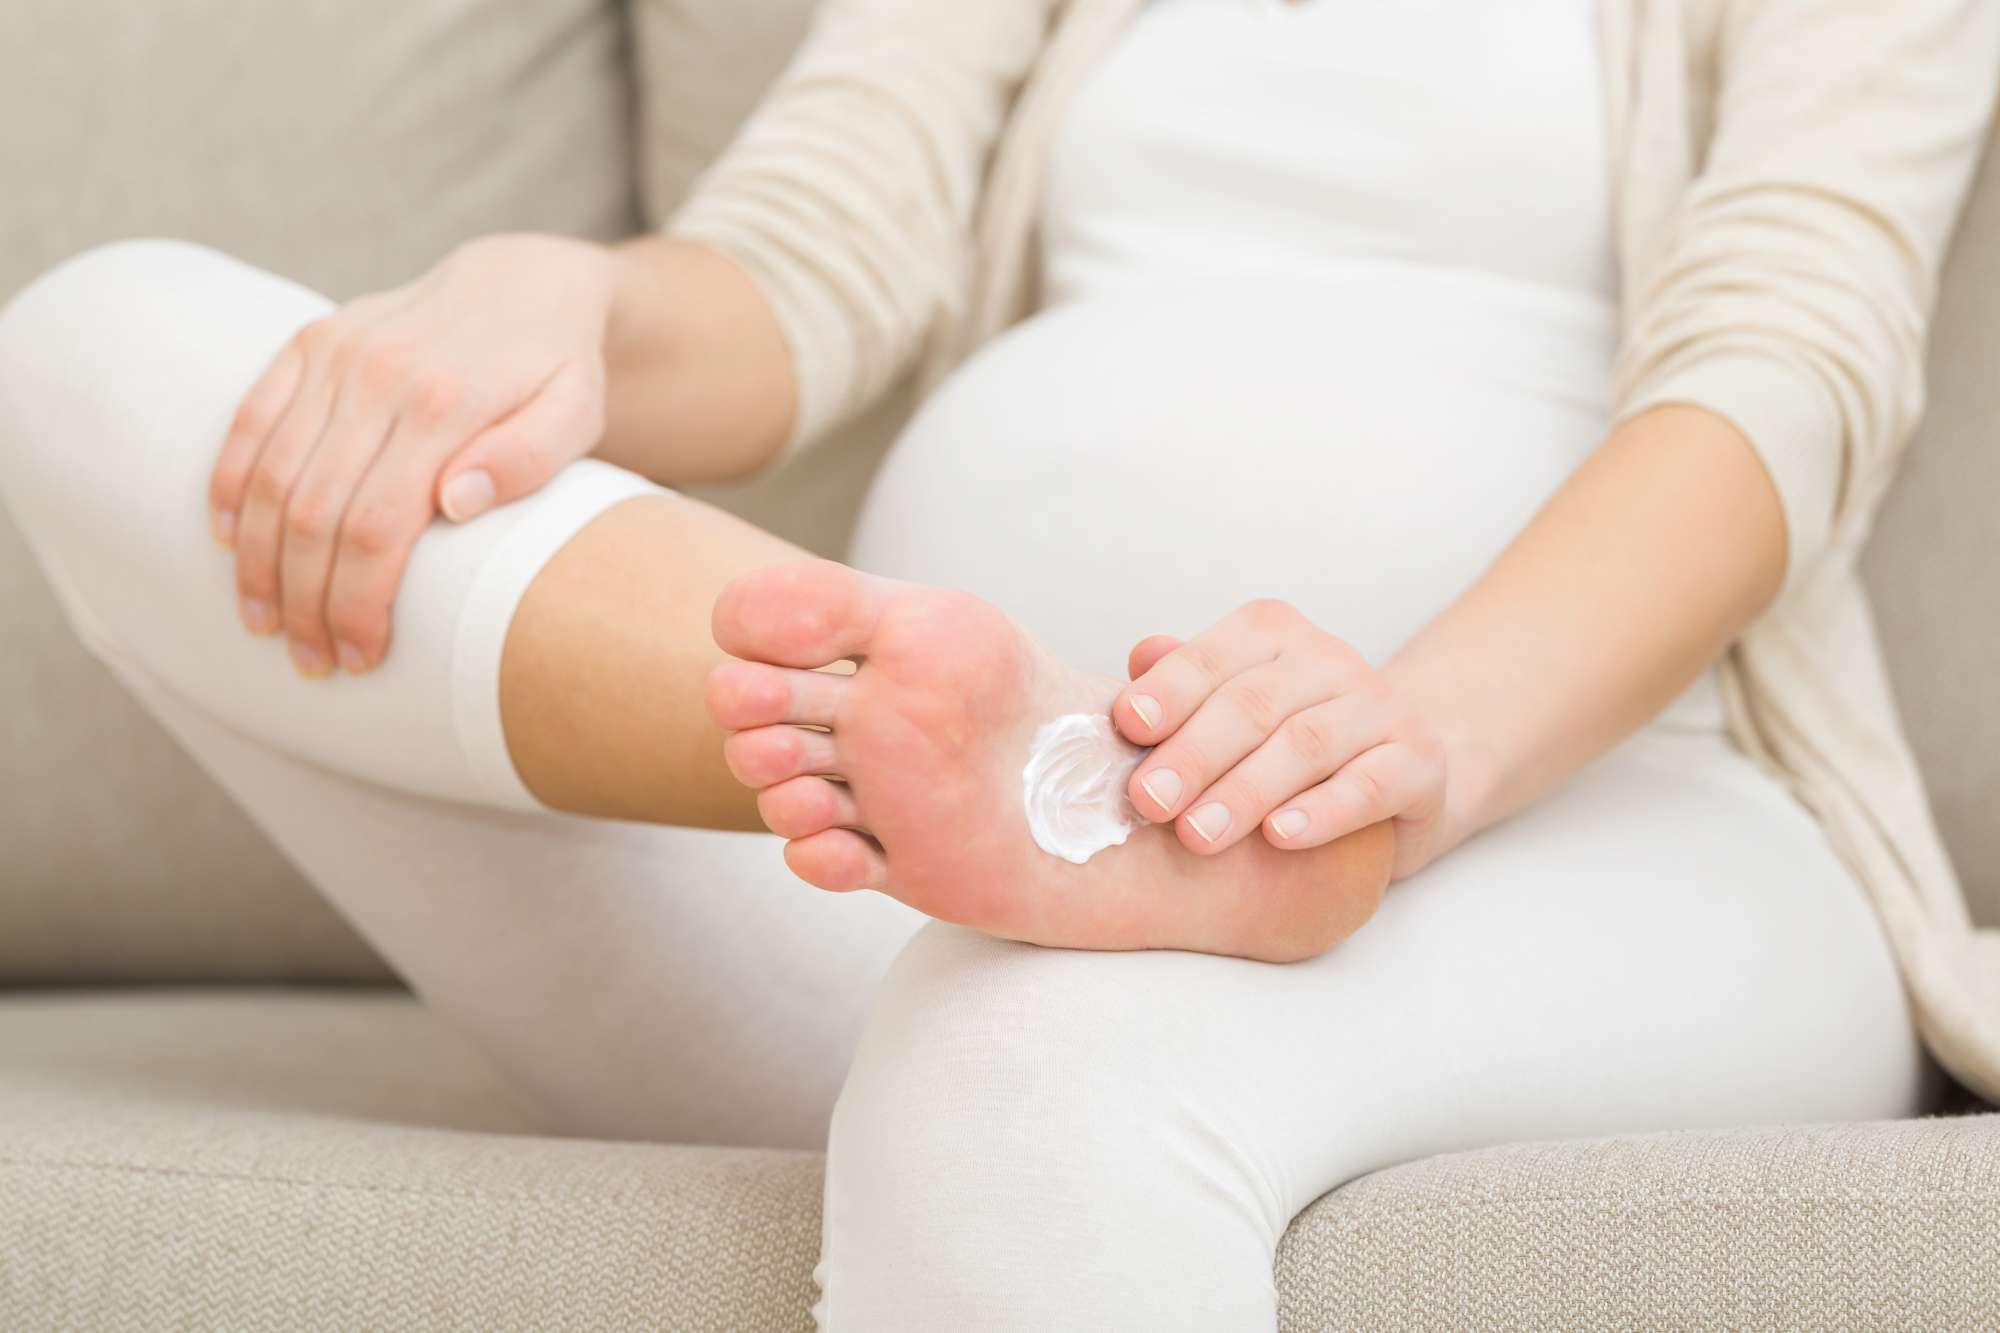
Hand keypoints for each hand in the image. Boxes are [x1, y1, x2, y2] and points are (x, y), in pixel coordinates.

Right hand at [207, 233, 616, 675]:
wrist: (526, 281)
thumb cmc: (559, 367)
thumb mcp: (576, 412)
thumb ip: (529, 457)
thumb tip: (455, 502)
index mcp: (446, 402)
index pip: (379, 527)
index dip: (360, 603)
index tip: (360, 657)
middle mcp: (380, 374)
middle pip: (315, 512)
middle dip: (305, 600)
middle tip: (310, 660)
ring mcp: (337, 354)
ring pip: (272, 475)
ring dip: (259, 560)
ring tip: (265, 622)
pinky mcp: (310, 341)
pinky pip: (251, 419)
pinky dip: (232, 485)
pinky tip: (231, 542)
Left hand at [1112, 599, 1453, 879]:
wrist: (1398, 770)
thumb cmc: (1285, 742)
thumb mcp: (1230, 709)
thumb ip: (1184, 683)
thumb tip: (1141, 654)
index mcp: (1272, 635)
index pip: (1214, 656)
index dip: (1169, 689)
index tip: (1127, 726)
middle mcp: (1329, 660)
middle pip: (1253, 703)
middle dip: (1194, 754)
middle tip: (1149, 801)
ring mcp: (1380, 708)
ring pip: (1306, 744)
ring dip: (1245, 791)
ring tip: (1197, 834)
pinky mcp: (1419, 761)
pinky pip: (1371, 785)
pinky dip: (1323, 812)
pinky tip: (1280, 837)